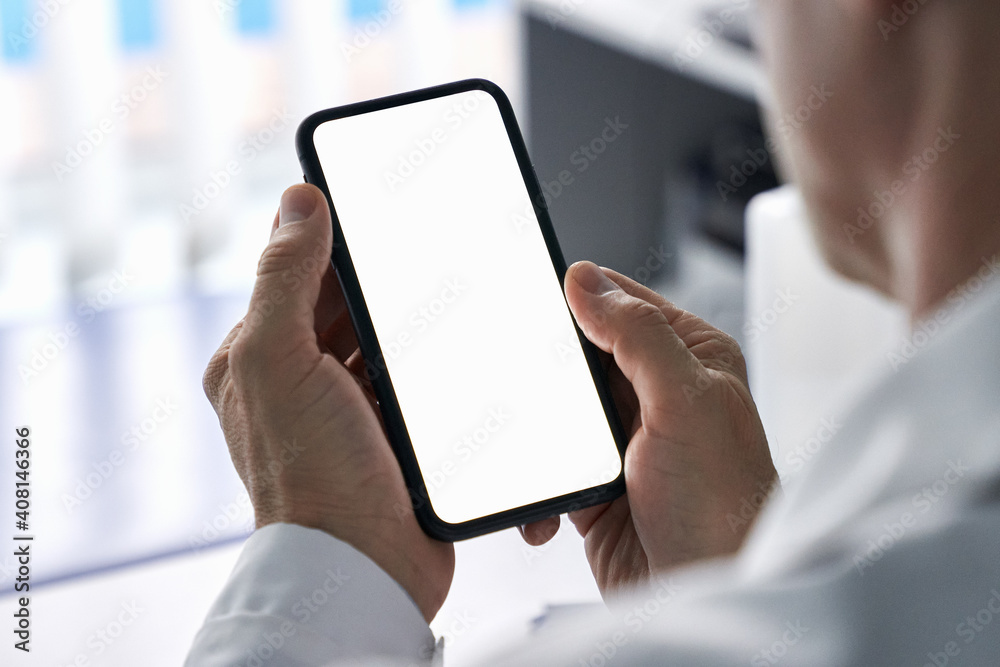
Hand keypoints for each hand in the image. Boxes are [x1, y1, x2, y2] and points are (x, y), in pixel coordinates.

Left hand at [202, 184, 453, 621]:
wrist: (366, 565)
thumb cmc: (313, 475)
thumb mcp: (279, 360)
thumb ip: (283, 277)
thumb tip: (297, 201)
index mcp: (255, 359)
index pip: (292, 276)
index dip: (329, 240)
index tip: (372, 208)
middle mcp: (296, 382)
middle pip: (342, 306)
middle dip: (379, 283)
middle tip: (422, 248)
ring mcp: (344, 409)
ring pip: (381, 341)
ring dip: (409, 323)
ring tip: (445, 295)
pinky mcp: (388, 433)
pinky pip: (410, 380)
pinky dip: (428, 364)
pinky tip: (454, 348)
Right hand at [520, 262, 776, 597]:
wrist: (705, 596)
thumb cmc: (723, 510)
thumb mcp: (685, 402)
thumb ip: (637, 336)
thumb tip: (586, 282)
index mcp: (691, 359)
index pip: (625, 305)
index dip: (580, 300)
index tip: (533, 298)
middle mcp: (658, 395)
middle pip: (583, 358)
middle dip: (549, 375)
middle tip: (520, 379)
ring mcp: (625, 441)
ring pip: (558, 412)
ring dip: (538, 434)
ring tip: (537, 450)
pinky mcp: (597, 486)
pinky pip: (549, 467)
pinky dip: (538, 486)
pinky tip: (546, 506)